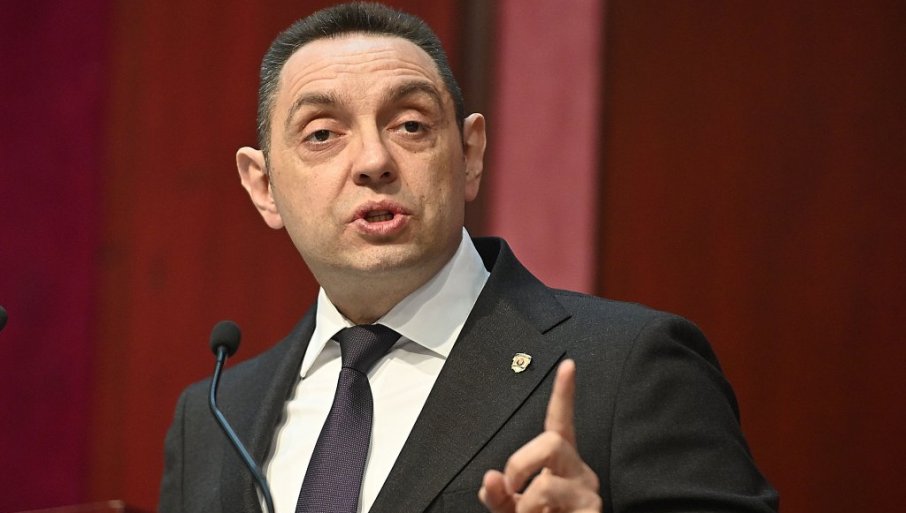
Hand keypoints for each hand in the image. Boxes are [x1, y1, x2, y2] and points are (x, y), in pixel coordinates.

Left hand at [479, 359, 602, 512]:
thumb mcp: (511, 510)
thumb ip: (498, 495)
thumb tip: (490, 478)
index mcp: (558, 463)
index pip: (560, 422)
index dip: (564, 394)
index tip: (567, 365)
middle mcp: (578, 471)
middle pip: (551, 441)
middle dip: (520, 463)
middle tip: (512, 489)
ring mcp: (588, 493)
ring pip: (546, 484)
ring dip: (526, 506)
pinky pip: (553, 510)